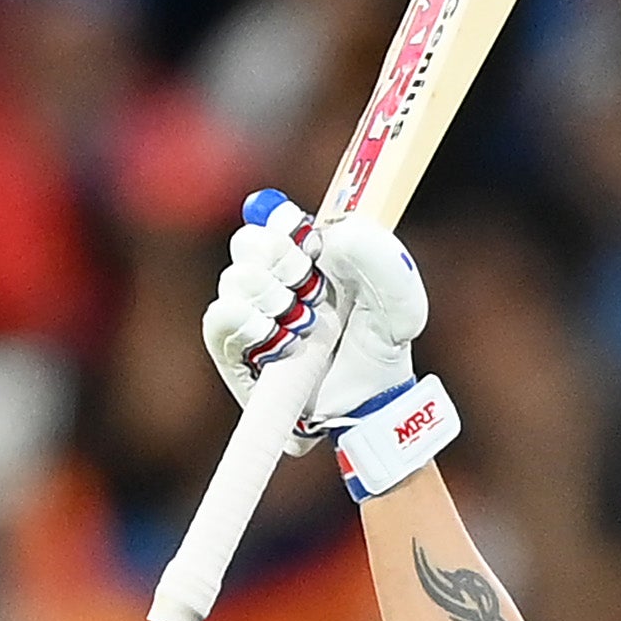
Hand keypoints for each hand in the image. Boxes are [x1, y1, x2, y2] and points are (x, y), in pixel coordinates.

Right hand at [202, 191, 430, 449]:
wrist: (368, 402)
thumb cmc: (380, 346)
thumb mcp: (400, 304)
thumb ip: (382, 260)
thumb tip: (338, 234)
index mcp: (312, 256)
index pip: (279, 218)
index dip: (285, 219)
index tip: (309, 238)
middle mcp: (275, 279)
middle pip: (249, 241)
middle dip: (281, 259)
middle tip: (313, 286)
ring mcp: (251, 312)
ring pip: (235, 278)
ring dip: (272, 297)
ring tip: (305, 325)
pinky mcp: (232, 349)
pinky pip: (220, 318)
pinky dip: (249, 323)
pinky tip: (283, 340)